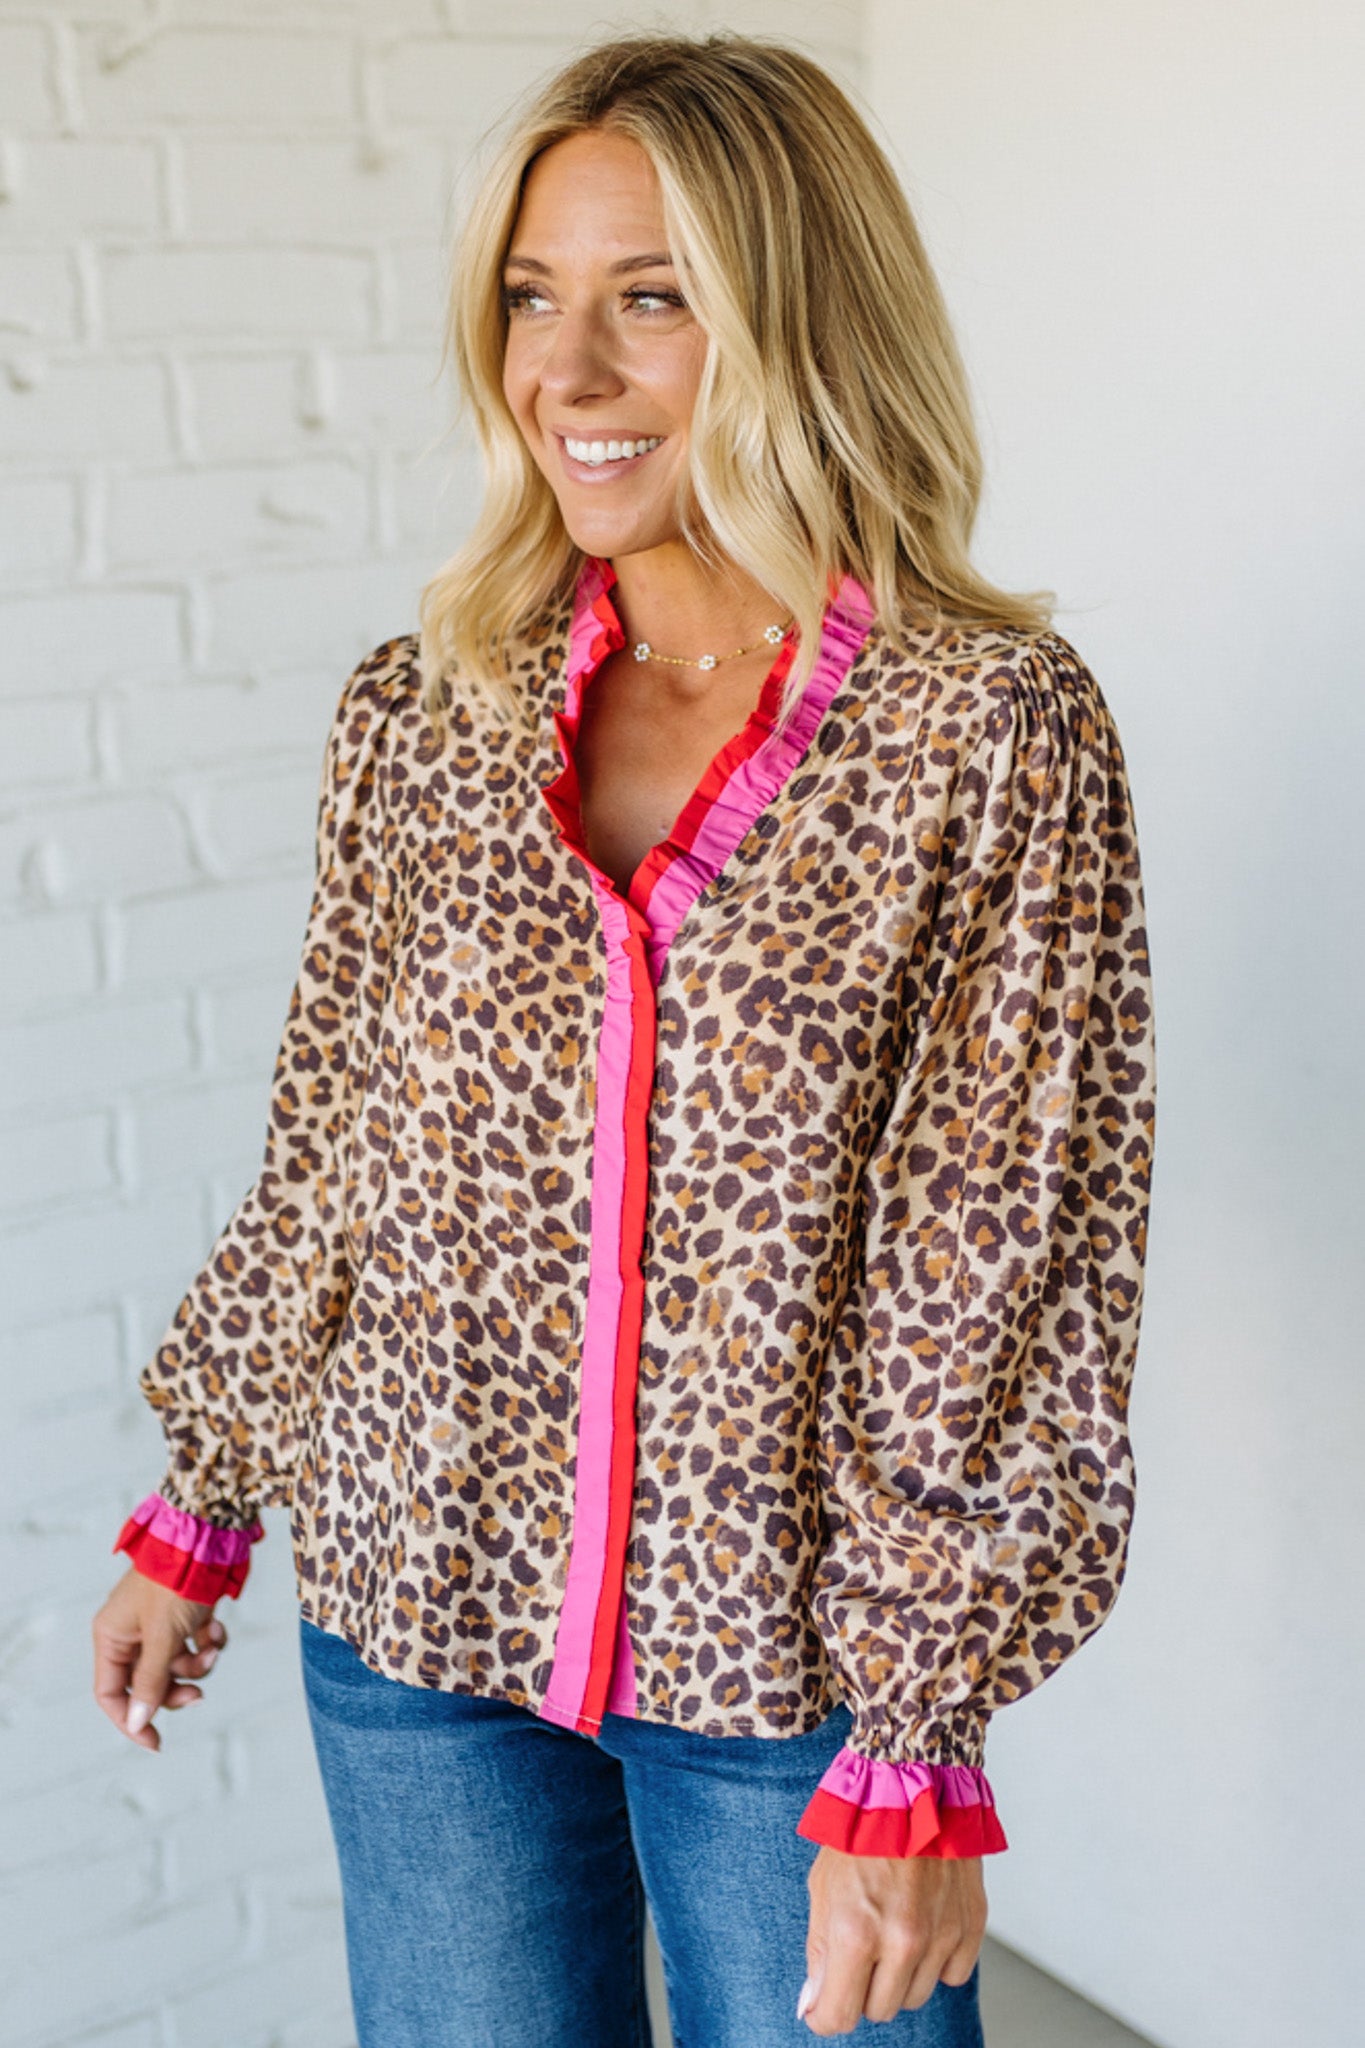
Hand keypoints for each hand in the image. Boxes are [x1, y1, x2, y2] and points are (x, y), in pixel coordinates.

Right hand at [92, 1566, 228, 1751]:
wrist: (205, 1536)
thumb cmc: (174, 1583)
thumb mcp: (162, 1636)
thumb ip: (151, 1681)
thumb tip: (136, 1722)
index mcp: (111, 1637)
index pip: (110, 1693)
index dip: (130, 1720)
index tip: (157, 1742)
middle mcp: (130, 1632)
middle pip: (147, 1684)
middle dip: (176, 1688)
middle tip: (200, 1693)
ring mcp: (157, 1623)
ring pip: (175, 1665)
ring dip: (198, 1662)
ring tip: (213, 1644)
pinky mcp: (184, 1614)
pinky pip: (194, 1644)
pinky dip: (208, 1641)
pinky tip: (216, 1625)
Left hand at [799, 1845, 985, 2034]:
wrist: (912, 1785)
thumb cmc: (861, 1832)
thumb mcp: (822, 1887)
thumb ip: (818, 1951)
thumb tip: (814, 2004)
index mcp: (855, 1932)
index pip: (838, 2015)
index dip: (825, 2016)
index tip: (823, 2007)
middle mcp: (901, 1941)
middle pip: (879, 2010)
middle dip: (863, 1989)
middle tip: (860, 1952)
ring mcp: (940, 1935)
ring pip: (915, 1996)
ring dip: (900, 1976)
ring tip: (892, 1929)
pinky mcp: (970, 1925)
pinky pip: (952, 1975)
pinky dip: (937, 1961)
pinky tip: (925, 1926)